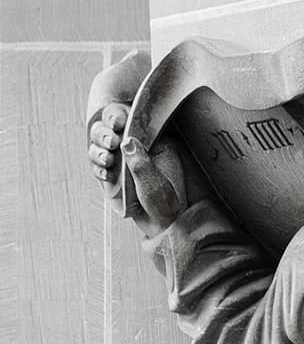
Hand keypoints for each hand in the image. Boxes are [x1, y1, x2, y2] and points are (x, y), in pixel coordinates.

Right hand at [90, 102, 189, 235]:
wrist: (163, 226)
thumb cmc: (166, 204)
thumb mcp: (156, 183)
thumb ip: (141, 163)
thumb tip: (128, 141)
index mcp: (154, 142)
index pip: (131, 121)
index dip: (119, 117)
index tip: (118, 123)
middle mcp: (137, 149)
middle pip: (109, 130)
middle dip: (104, 134)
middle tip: (111, 144)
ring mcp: (124, 161)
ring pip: (100, 147)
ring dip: (98, 151)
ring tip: (107, 161)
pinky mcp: (115, 175)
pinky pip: (100, 166)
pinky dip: (98, 169)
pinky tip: (106, 175)